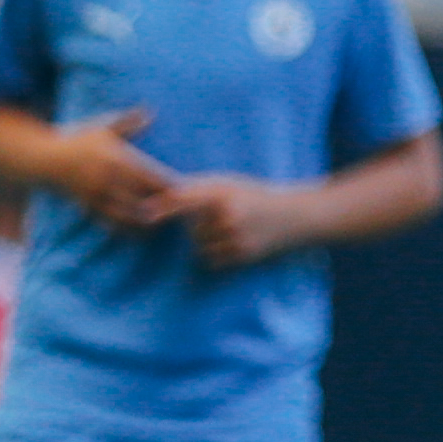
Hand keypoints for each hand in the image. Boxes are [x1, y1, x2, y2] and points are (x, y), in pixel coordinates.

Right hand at [55, 108, 177, 225]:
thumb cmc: (77, 140)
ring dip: (147, 221)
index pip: (148, 175)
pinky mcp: (88, 206)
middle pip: (141, 197)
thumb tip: (150, 112)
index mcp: (115, 158)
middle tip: (181, 211)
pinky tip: (141, 233)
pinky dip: (127, 228)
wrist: (43, 159)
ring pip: (127, 214)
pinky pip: (110, 221)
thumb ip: (127, 122)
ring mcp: (96, 194)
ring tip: (164, 225)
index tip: (184, 189)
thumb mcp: (102, 127)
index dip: (167, 184)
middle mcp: (107, 179)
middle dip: (161, 205)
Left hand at [165, 176, 297, 268]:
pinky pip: (211, 259)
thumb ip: (200, 188)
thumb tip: (162, 194)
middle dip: (199, 225)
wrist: (296, 215)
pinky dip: (216, 253)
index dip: (164, 206)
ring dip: (207, 240)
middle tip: (223, 215)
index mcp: (224, 192)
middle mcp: (228, 214)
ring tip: (231, 229)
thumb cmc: (257, 194)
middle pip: (192, 228)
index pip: (186, 199)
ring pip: (200, 245)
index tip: (146, 214)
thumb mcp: (231, 182)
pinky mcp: (242, 254)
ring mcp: (236, 236)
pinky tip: (234, 241)